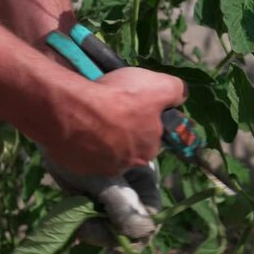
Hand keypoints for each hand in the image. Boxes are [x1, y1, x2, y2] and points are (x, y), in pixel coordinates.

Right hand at [41, 67, 187, 176]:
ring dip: (103, 138)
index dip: (145, 120)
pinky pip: (84, 155)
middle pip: (130, 147)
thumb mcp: (159, 85)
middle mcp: (128, 165)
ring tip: (92, 118)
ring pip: (107, 152)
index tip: (132, 107)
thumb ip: (176, 91)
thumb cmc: (120, 97)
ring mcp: (101, 168)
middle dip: (124, 132)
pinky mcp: (78, 167)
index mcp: (150, 150)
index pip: (153, 136)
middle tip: (112, 111)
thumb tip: (181, 96)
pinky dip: (82, 144)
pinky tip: (77, 128)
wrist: (72, 109)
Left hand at [42, 151, 160, 246]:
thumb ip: (122, 204)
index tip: (113, 246)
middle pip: (131, 229)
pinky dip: (84, 227)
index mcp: (145, 183)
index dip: (134, 237)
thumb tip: (141, 233)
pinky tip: (75, 222)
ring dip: (95, 231)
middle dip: (110, 236)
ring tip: (78, 222)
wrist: (53, 129)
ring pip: (111, 230)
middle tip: (86, 232)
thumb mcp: (104, 176)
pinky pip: (94, 224)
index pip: (150, 220)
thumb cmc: (82, 145)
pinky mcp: (93, 200)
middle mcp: (133, 193)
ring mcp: (112, 198)